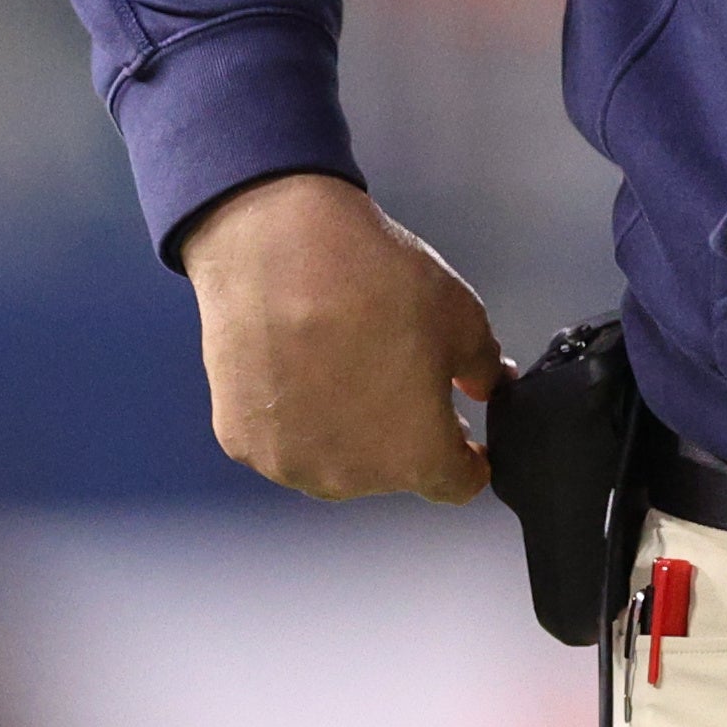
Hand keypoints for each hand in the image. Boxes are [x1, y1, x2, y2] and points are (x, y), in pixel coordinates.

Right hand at [178, 172, 508, 503]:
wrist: (273, 244)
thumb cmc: (369, 278)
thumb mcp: (462, 313)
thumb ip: (484, 367)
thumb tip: (487, 384)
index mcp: (414, 457)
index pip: (458, 482)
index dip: (470, 457)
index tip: (464, 435)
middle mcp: (349, 476)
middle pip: (391, 471)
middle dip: (404, 433)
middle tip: (396, 374)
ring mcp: (286, 462)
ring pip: (332, 458)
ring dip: (344, 429)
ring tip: (341, 364)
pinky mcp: (239, 439)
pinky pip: (280, 438)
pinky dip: (292, 415)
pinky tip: (293, 365)